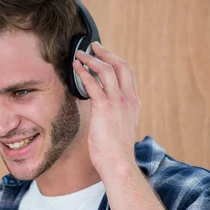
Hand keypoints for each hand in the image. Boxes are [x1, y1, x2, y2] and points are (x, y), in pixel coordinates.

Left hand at [73, 42, 140, 174]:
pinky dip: (83, 72)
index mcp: (134, 104)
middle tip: (94, 47)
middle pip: (121, 65)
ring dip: (92, 59)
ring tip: (80, 55)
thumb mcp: (121, 130)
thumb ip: (116, 117)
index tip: (106, 57)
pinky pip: (93, 83)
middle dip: (107, 53)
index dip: (117, 62)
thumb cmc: (117, 152)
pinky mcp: (104, 107)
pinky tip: (75, 68)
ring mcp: (118, 102)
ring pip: (107, 69)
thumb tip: (104, 114)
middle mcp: (128, 99)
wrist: (118, 163)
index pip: (128, 74)